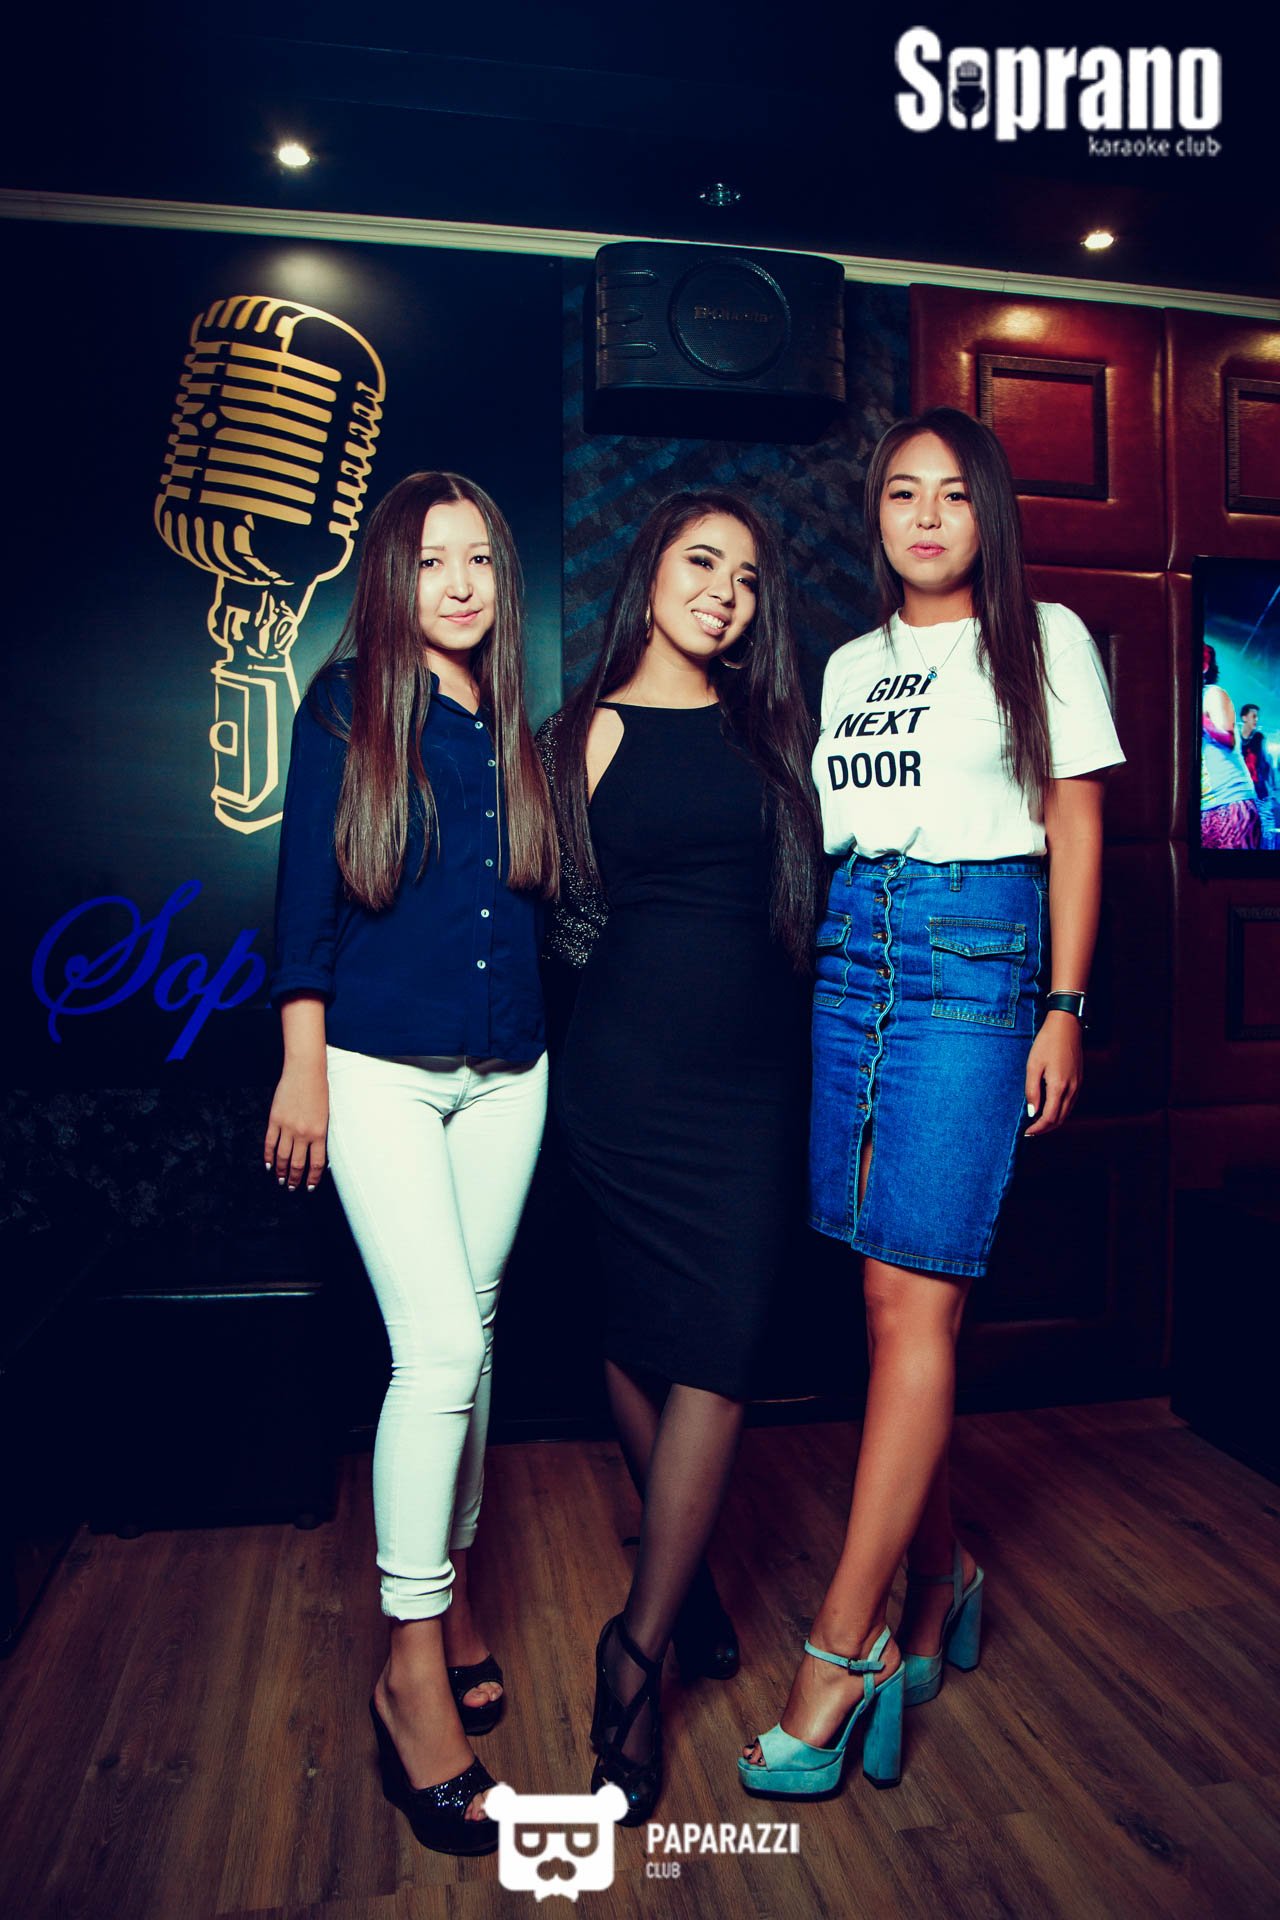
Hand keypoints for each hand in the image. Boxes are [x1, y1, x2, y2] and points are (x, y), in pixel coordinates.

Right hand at [264, 1061, 328, 1189]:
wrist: (305, 1072)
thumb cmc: (319, 1091)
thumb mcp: (325, 1116)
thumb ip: (319, 1134)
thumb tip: (314, 1153)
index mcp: (320, 1133)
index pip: (316, 1164)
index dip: (311, 1178)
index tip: (308, 1187)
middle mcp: (303, 1134)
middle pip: (298, 1164)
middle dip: (295, 1179)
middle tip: (291, 1187)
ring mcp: (287, 1127)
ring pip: (282, 1157)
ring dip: (281, 1171)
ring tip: (280, 1180)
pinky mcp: (275, 1120)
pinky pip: (270, 1143)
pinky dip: (268, 1156)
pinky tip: (268, 1165)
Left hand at [1023, 1012, 1082, 1137]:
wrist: (1067, 1026)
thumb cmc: (1047, 1043)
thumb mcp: (1033, 1065)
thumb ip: (1032, 1090)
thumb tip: (1032, 1112)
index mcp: (1058, 1086)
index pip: (1049, 1117)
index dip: (1038, 1128)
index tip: (1027, 1132)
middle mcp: (1071, 1089)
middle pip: (1060, 1119)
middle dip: (1045, 1128)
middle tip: (1031, 1131)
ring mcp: (1078, 1085)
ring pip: (1067, 1112)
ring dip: (1053, 1121)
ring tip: (1038, 1123)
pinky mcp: (1079, 1080)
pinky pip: (1071, 1103)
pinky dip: (1060, 1111)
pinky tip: (1050, 1108)